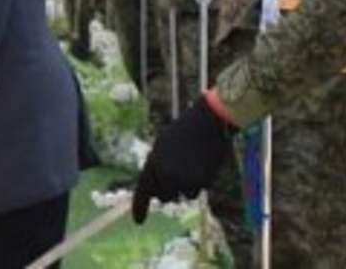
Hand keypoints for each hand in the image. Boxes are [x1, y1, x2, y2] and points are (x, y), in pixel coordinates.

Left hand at [132, 93, 234, 223]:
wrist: (207, 123)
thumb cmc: (184, 131)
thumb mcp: (163, 146)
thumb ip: (157, 166)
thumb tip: (157, 190)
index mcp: (153, 162)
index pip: (144, 190)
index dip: (140, 207)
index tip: (138, 222)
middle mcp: (165, 174)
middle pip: (164, 196)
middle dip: (170, 189)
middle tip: (178, 172)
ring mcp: (183, 179)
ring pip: (182, 195)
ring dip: (186, 185)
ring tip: (191, 163)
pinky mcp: (201, 183)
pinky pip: (197, 191)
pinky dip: (199, 183)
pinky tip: (202, 165)